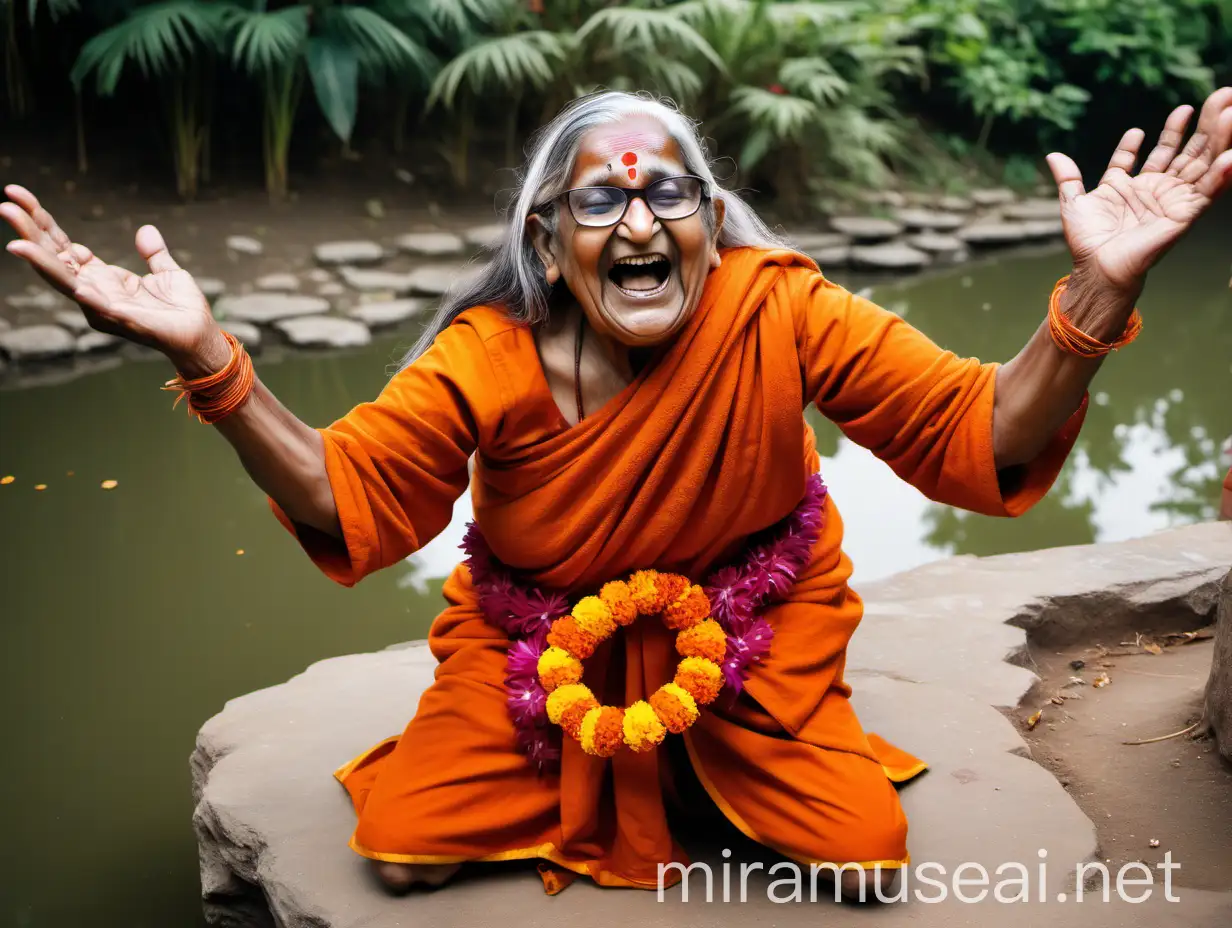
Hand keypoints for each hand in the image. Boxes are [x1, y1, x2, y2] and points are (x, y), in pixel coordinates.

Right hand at [1, 184, 225, 372]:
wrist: (202, 336)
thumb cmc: (182, 309)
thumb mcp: (167, 272)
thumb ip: (153, 252)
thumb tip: (145, 230)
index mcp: (101, 278)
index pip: (62, 246)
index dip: (41, 222)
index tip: (18, 195)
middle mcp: (94, 292)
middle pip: (54, 259)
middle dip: (29, 234)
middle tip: (5, 207)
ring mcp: (105, 308)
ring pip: (66, 281)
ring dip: (42, 263)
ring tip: (17, 243)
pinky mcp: (125, 320)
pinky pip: (101, 307)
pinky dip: (86, 295)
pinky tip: (74, 285)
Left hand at [1046, 87, 1231, 296]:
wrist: (1098, 268)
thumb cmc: (1088, 243)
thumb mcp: (1074, 203)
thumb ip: (1069, 178)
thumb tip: (1052, 156)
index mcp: (1132, 187)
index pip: (1151, 155)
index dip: (1163, 133)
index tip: (1172, 114)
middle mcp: (1156, 191)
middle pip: (1185, 151)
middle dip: (1203, 124)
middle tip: (1220, 95)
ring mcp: (1172, 200)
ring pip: (1201, 163)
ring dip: (1217, 138)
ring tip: (1230, 111)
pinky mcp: (1184, 214)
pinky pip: (1207, 190)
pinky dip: (1221, 173)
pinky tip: (1231, 155)